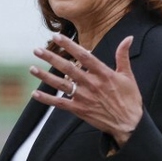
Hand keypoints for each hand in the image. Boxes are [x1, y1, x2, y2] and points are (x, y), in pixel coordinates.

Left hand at [29, 34, 142, 148]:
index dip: (69, 45)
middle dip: (51, 58)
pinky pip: (60, 104)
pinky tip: (35, 94)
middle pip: (67, 68)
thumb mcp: (128, 75)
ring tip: (32, 68)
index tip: (57, 37)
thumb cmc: (129, 99)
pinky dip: (47, 99)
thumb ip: (123, 56)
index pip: (83, 56)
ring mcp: (84, 97)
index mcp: (103, 73)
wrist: (128, 123)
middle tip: (37, 50)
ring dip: (45, 76)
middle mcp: (91, 84)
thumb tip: (128, 38)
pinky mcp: (79, 109)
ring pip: (60, 84)